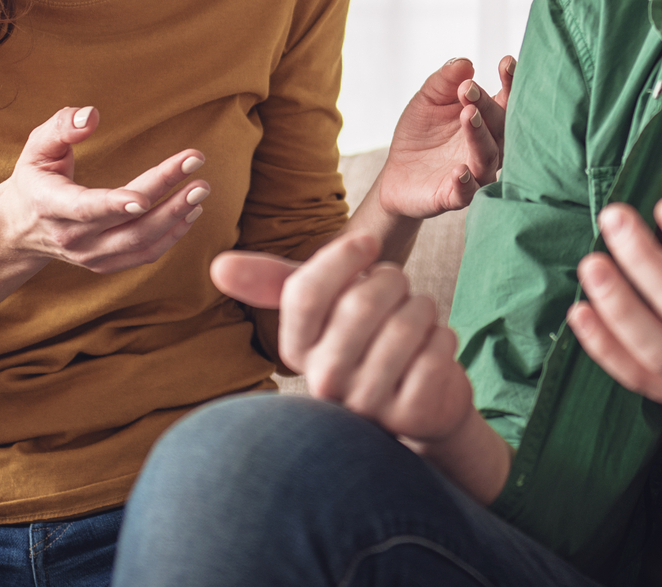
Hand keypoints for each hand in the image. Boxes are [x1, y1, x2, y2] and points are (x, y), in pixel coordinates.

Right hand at [0, 106, 210, 273]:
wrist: (19, 229)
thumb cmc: (35, 178)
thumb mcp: (37, 147)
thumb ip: (62, 126)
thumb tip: (91, 115)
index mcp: (50, 205)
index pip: (86, 208)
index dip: (115, 204)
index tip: (145, 198)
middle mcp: (71, 237)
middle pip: (127, 224)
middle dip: (166, 198)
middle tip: (198, 172)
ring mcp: (89, 256)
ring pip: (140, 245)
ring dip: (176, 219)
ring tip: (200, 190)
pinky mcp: (104, 265)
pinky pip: (144, 256)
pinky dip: (171, 236)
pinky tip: (189, 212)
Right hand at [213, 236, 474, 444]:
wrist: (421, 397)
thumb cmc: (370, 338)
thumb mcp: (327, 305)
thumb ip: (276, 283)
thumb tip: (217, 265)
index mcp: (297, 348)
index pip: (305, 292)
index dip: (342, 257)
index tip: (367, 244)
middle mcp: (323, 382)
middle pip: (360, 304)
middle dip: (393, 282)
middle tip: (398, 293)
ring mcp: (366, 406)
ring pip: (406, 324)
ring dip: (423, 309)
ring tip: (418, 320)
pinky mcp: (411, 417)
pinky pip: (435, 353)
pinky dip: (444, 338)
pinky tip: (434, 349)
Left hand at [375, 56, 515, 218]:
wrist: (396, 172)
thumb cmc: (420, 133)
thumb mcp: (427, 99)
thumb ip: (444, 81)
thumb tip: (465, 64)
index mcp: (487, 120)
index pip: (506, 100)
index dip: (511, 82)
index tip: (506, 63)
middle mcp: (489, 146)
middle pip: (500, 126)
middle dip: (487, 106)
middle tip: (468, 90)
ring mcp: (475, 172)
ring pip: (488, 156)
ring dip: (479, 136)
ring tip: (469, 116)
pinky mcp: (456, 196)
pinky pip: (467, 192)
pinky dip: (466, 182)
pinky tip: (459, 170)